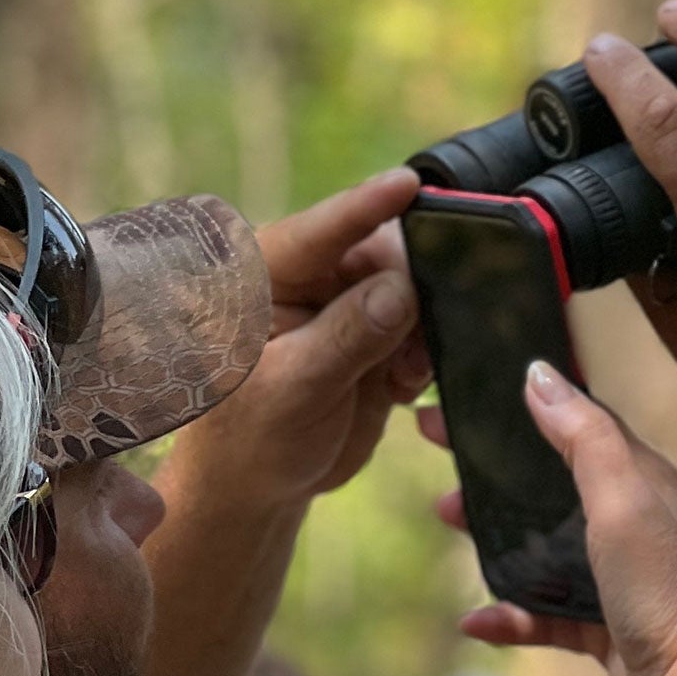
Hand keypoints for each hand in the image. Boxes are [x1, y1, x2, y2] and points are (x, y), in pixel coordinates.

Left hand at [160, 169, 432, 513]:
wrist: (258, 490)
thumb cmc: (251, 441)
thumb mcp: (294, 390)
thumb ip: (347, 336)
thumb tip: (401, 289)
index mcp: (260, 278)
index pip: (316, 233)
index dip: (365, 208)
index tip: (407, 185)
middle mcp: (304, 280)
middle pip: (375, 253)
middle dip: (410, 283)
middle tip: (424, 327)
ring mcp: (341, 307)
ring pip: (407, 288)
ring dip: (422, 327)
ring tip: (406, 374)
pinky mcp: (371, 337)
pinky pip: (418, 328)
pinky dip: (423, 354)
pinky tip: (404, 387)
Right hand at [445, 364, 676, 675]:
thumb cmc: (661, 586)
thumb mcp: (621, 497)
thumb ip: (582, 437)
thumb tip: (539, 373)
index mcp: (638, 478)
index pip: (572, 424)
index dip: (519, 407)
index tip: (462, 400)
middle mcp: (628, 521)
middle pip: (546, 483)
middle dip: (492, 470)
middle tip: (438, 456)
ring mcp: (613, 577)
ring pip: (539, 547)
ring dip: (491, 535)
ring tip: (446, 520)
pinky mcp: (601, 627)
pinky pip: (542, 614)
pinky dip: (508, 614)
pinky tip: (476, 620)